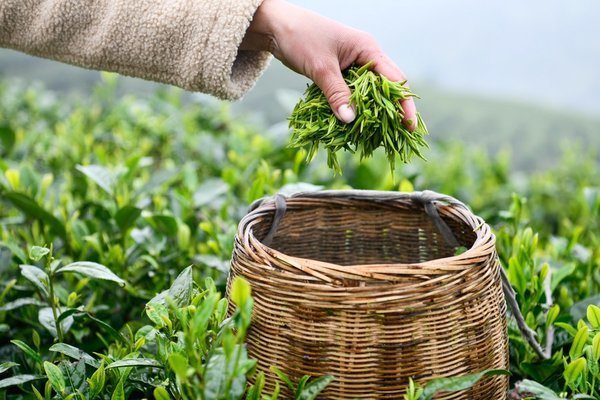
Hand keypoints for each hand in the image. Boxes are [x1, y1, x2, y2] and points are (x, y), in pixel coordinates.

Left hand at [241, 0, 416, 128]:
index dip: (404, 104)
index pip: (394, 79)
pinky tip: (354, 126)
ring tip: (378, 137)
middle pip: (386, 88)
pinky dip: (354, 108)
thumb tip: (349, 120)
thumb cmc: (300, 38)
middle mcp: (365, 57)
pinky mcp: (340, 74)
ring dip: (372, 113)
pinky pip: (353, 94)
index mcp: (368, 49)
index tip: (409, 125)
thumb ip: (336, 94)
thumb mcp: (321, 68)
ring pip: (369, 93)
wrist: (276, 27)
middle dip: (392, 111)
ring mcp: (353, 66)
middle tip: (398, 136)